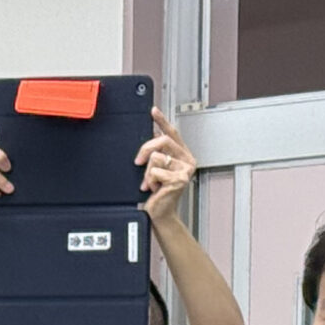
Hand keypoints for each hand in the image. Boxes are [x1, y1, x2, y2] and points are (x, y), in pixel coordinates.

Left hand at [136, 108, 196, 225]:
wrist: (160, 213)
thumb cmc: (158, 193)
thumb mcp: (156, 170)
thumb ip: (156, 154)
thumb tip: (150, 136)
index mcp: (182, 155)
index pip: (173, 133)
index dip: (162, 120)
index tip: (153, 111)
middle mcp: (187, 160)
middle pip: (163, 140)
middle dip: (146, 149)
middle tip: (138, 162)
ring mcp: (185, 170)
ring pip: (157, 158)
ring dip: (147, 172)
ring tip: (151, 183)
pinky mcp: (180, 179)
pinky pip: (156, 172)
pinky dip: (150, 181)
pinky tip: (155, 189)